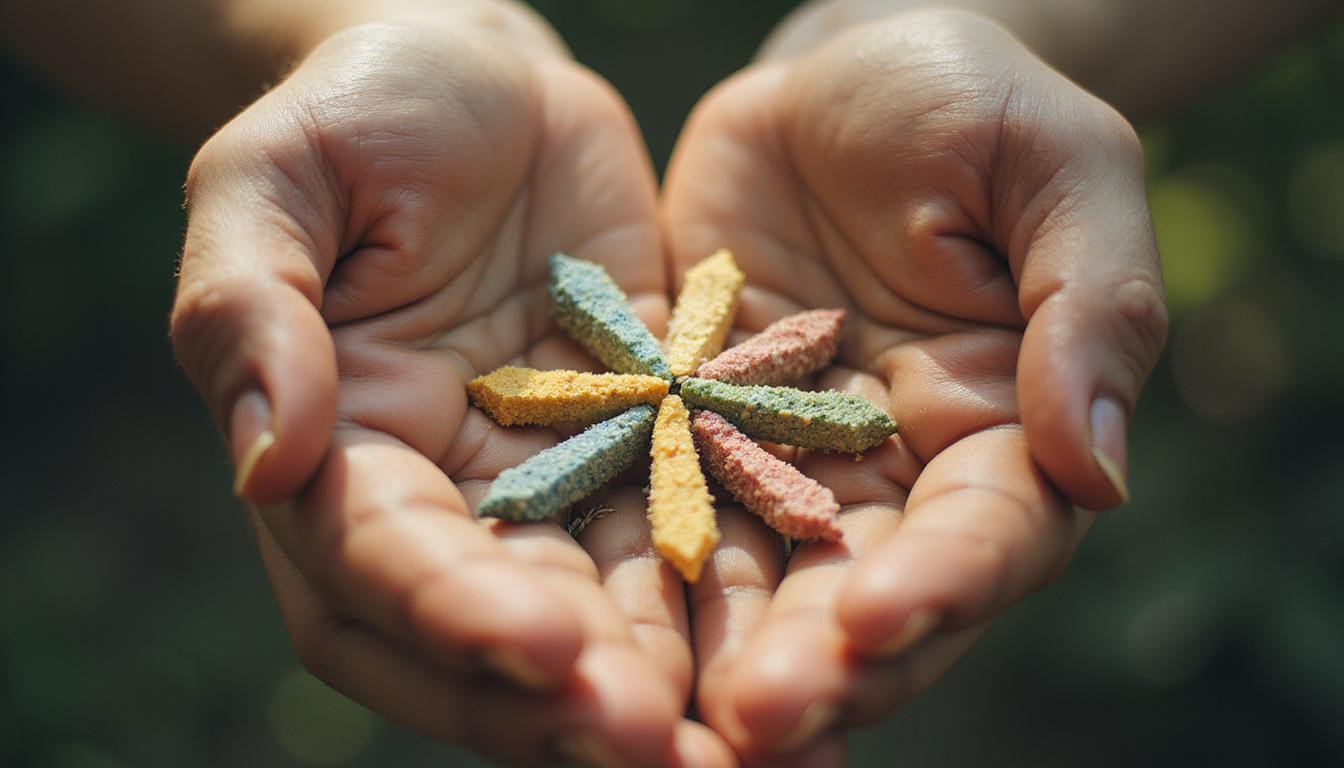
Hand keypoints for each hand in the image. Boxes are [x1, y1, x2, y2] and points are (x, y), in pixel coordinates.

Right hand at [171, 22, 733, 767]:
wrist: (483, 77)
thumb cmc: (359, 110)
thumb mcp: (274, 180)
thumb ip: (250, 310)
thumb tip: (270, 461)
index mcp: (334, 453)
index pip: (380, 562)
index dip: (454, 611)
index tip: (547, 645)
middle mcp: (440, 497)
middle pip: (490, 631)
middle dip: (565, 700)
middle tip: (661, 752)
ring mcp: (543, 480)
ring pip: (599, 608)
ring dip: (660, 682)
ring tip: (747, 745)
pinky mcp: (635, 445)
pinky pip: (682, 530)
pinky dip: (725, 594)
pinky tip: (795, 640)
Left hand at [660, 9, 1165, 762]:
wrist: (837, 75)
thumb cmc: (968, 101)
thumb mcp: (1054, 170)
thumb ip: (1091, 310)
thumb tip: (1100, 471)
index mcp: (1006, 428)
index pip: (985, 534)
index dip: (938, 585)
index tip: (873, 620)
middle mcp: (896, 472)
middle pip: (867, 592)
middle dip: (820, 660)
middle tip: (757, 720)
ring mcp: (789, 460)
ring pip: (762, 578)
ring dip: (724, 649)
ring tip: (676, 714)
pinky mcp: (697, 430)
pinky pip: (667, 506)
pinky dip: (642, 569)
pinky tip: (599, 623)